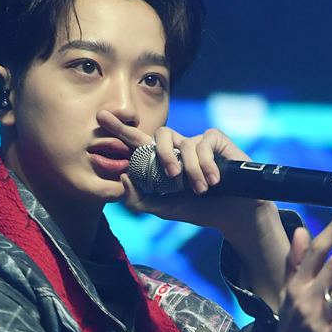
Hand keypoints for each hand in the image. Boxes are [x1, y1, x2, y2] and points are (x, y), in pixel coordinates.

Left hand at [97, 110, 270, 229]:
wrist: (230, 214)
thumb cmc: (199, 209)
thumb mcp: (164, 209)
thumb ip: (140, 200)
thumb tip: (123, 177)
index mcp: (162, 161)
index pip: (138, 142)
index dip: (120, 129)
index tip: (101, 117)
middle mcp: (177, 147)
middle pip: (160, 134)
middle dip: (163, 155)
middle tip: (172, 177)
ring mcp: (196, 142)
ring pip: (184, 144)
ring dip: (191, 171)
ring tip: (200, 189)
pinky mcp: (215, 140)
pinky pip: (203, 143)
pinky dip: (206, 164)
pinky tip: (214, 180)